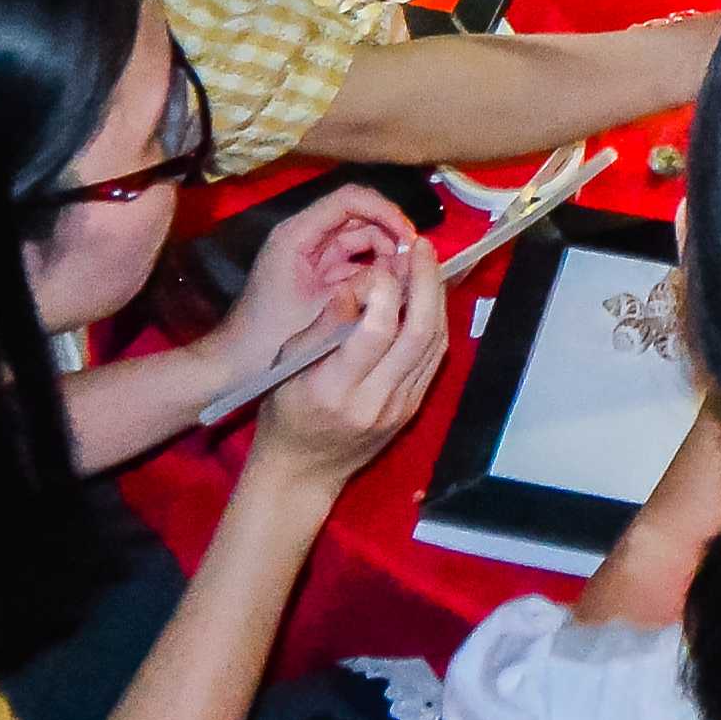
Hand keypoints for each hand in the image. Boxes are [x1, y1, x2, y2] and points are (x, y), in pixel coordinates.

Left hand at [214, 181, 421, 386]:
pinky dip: (373, 273)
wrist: (235, 365)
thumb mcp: (325, 309)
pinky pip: (353, 263)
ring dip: (384, 256)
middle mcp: (304, 236)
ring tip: (403, 282)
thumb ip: (368, 285)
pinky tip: (389, 292)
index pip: (349, 199)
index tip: (410, 238)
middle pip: (358, 217)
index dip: (385, 211)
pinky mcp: (317, 275)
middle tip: (413, 265)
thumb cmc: (271, 336)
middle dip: (389, 235)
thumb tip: (408, 268)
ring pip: (359, 241)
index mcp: (298, 234)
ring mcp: (311, 256)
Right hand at [243, 235, 453, 490]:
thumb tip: (359, 285)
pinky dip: (436, 323)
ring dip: (436, 298)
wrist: (302, 472)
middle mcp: (375, 400)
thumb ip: (325, 324)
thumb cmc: (284, 413)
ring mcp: (399, 408)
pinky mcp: (412, 409)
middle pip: (418, 333)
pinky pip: (434, 359)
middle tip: (421, 247)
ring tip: (428, 264)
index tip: (373, 270)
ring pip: (434, 344)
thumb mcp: (287, 364)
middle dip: (425, 283)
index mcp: (335, 388)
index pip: (376, 329)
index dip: (382, 290)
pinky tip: (428, 298)